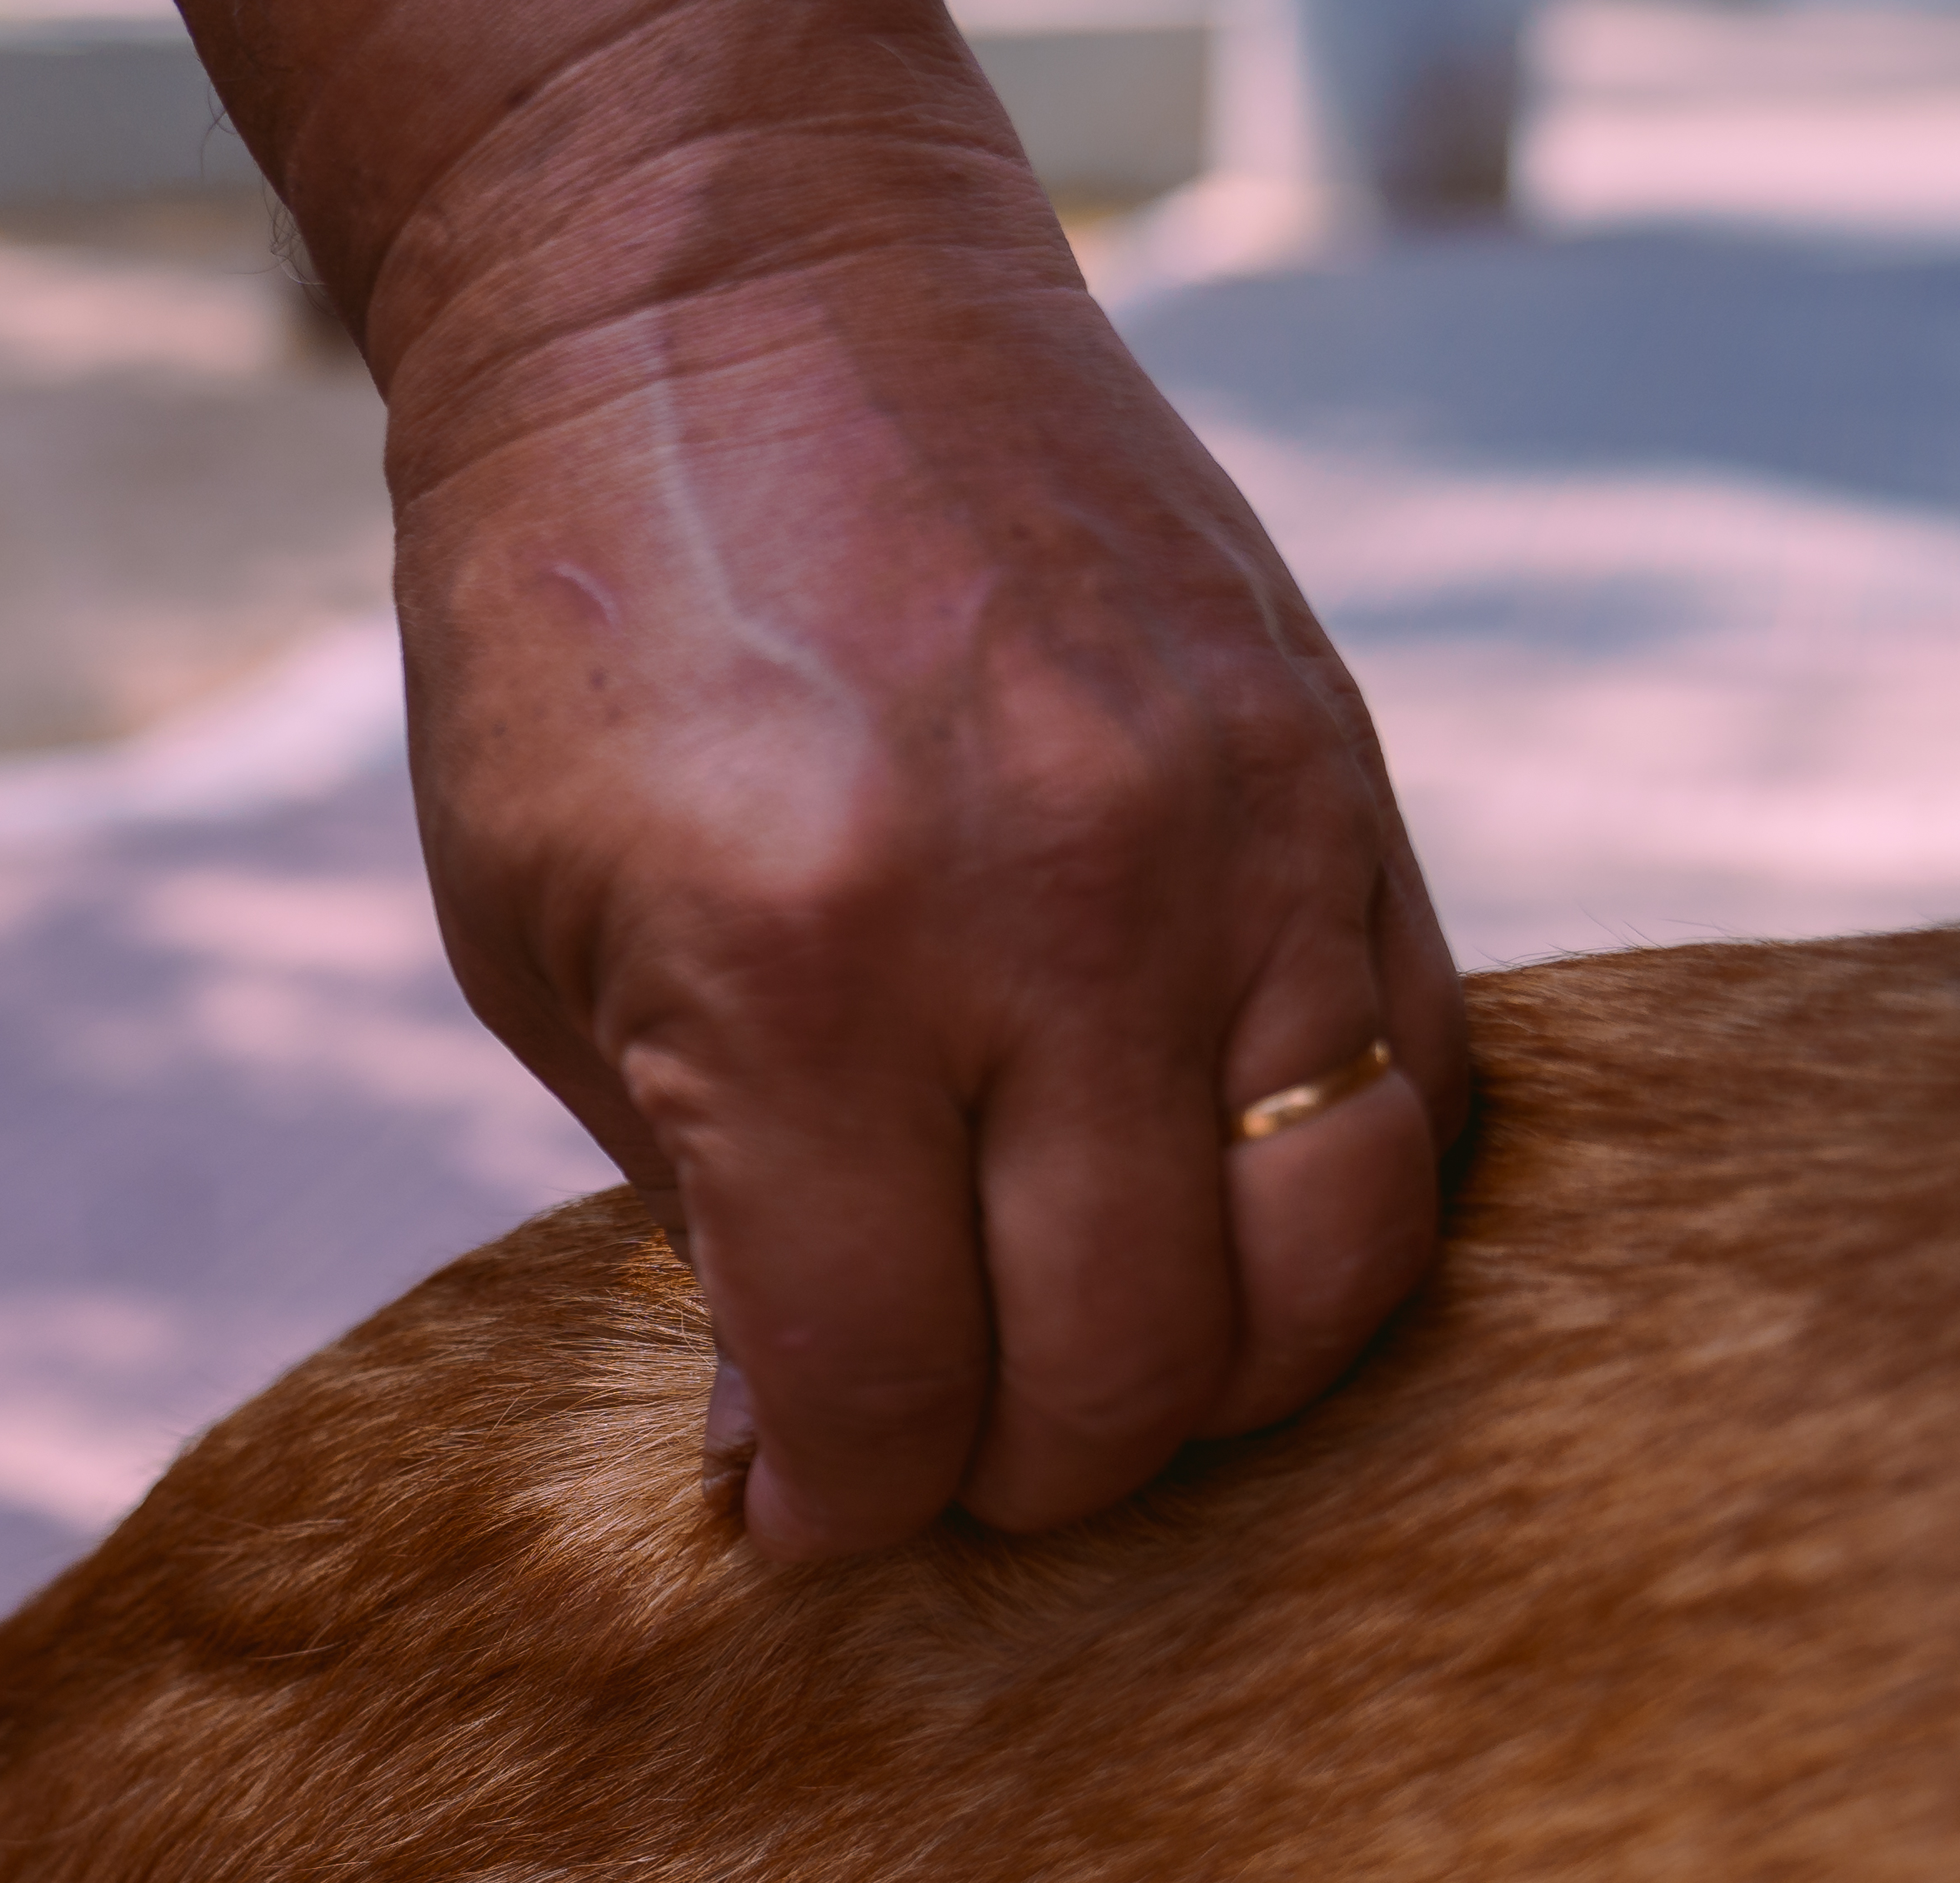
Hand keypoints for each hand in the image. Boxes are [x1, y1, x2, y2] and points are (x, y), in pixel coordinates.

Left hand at [196, 1, 1469, 1557]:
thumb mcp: (543, 938)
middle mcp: (1053, 912)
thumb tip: (815, 1455)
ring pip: (1326, 1269)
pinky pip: (1416, 1095)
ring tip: (1090, 1367)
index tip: (810, 1515)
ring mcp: (1237, 840)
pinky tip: (1205, 1221)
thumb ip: (698, 1210)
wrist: (729, 291)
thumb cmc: (588, 627)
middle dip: (1021, 1476)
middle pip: (1125, 1366)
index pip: (892, 1384)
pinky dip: (1329, 1220)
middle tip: (944, 1455)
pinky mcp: (1342, 778)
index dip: (846, 1506)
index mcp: (803, 965)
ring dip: (1207, 1386)